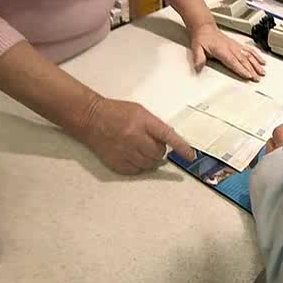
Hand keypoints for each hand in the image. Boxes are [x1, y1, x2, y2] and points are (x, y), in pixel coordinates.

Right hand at [74, 97, 195, 174]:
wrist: (91, 118)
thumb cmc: (117, 112)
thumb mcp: (140, 112)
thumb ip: (155, 125)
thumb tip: (170, 139)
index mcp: (143, 122)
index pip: (168, 136)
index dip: (181, 147)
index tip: (191, 155)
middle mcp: (135, 138)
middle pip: (158, 154)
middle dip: (158, 150)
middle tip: (148, 142)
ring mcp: (125, 152)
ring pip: (149, 165)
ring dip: (148, 158)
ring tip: (138, 147)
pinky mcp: (117, 163)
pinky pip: (136, 171)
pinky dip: (137, 165)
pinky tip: (130, 154)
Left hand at [190, 23, 265, 81]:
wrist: (205, 28)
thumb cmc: (202, 38)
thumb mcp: (197, 48)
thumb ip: (198, 58)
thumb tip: (198, 67)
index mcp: (221, 50)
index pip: (232, 61)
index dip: (241, 68)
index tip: (248, 75)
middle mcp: (230, 48)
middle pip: (243, 60)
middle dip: (251, 70)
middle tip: (257, 78)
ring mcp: (235, 46)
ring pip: (248, 55)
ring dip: (256, 64)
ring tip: (262, 72)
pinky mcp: (238, 45)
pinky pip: (249, 50)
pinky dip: (257, 56)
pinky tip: (262, 61)